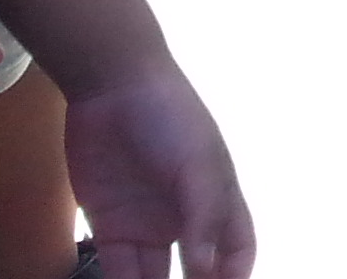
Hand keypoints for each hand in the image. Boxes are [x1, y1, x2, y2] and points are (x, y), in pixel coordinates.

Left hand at [64, 60, 255, 278]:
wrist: (112, 85)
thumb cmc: (170, 116)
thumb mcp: (197, 163)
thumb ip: (203, 218)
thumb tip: (207, 272)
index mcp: (217, 200)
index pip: (237, 249)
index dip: (235, 273)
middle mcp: (184, 219)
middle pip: (195, 272)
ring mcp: (146, 225)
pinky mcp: (109, 228)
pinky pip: (116, 272)